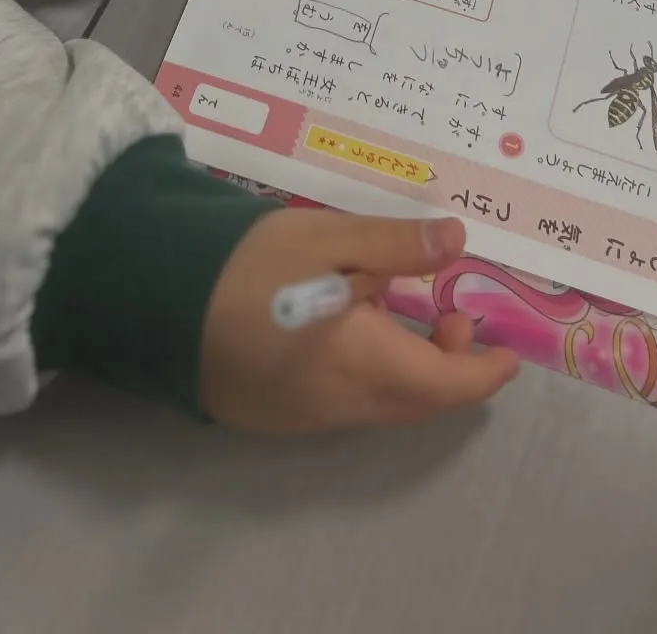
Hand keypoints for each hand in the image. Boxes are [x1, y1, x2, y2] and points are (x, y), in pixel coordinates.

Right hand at [200, 210, 517, 431]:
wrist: (149, 302)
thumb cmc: (247, 266)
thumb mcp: (327, 237)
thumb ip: (396, 244)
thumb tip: (458, 242)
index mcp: (363, 367)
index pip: (446, 387)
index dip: (483, 372)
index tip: (507, 352)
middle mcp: (339, 407)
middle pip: (414, 403)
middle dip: (446, 368)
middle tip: (450, 315)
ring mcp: (300, 419)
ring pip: (376, 404)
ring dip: (403, 368)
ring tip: (393, 305)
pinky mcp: (268, 414)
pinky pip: (339, 403)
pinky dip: (364, 373)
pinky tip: (345, 326)